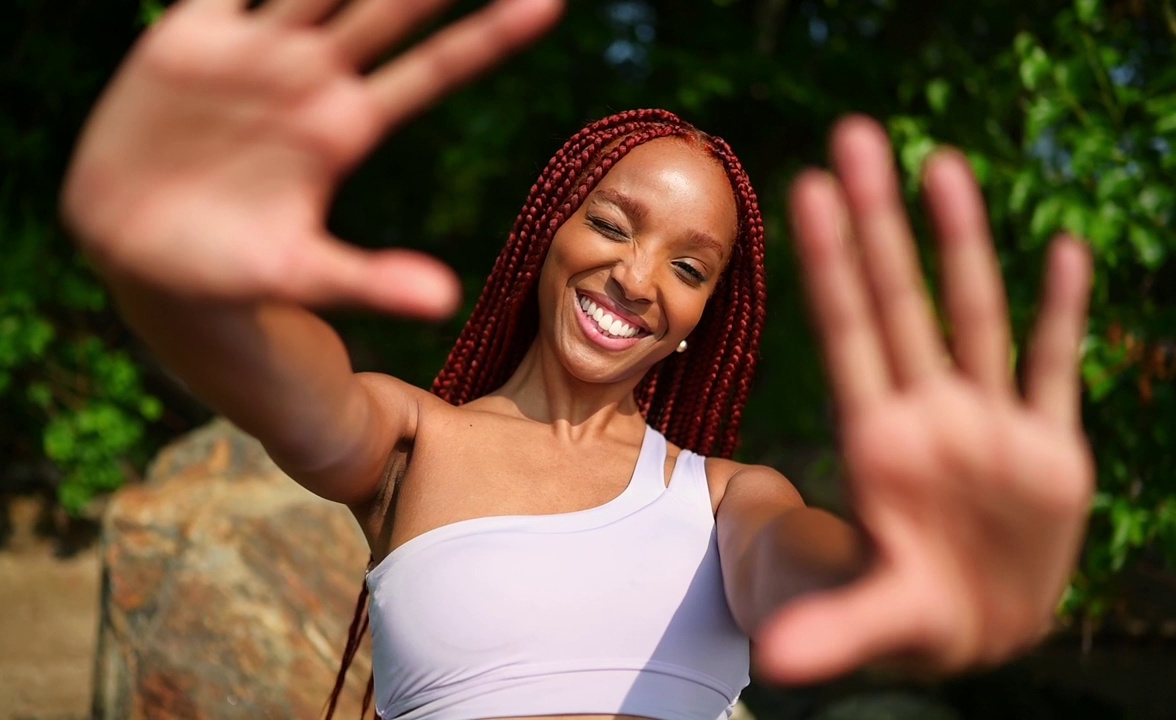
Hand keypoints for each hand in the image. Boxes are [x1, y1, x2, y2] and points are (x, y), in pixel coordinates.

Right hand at [62, 0, 560, 317]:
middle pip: (387, 8)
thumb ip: (369, 280)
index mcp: (346, 127)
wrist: (140, 252)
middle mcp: (310, 76)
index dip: (487, 36)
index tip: (548, 4)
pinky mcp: (192, 38)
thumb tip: (443, 301)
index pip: (433, 70)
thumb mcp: (299, 275)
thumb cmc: (230, 269)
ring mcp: (255, 52)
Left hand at [758, 117, 1093, 682]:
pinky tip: (1066, 247)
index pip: (849, 333)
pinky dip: (1065, 311)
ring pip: (977, 315)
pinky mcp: (1049, 449)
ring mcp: (991, 425)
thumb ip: (835, 630)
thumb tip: (777, 665)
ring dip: (963, 241)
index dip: (830, 262)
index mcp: (884, 444)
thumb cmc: (915, 615)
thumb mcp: (879, 623)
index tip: (805, 191)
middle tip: (855, 136)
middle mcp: (933, 416)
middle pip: (900, 300)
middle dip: (880, 221)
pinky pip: (1057, 366)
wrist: (977, 625)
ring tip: (941, 163)